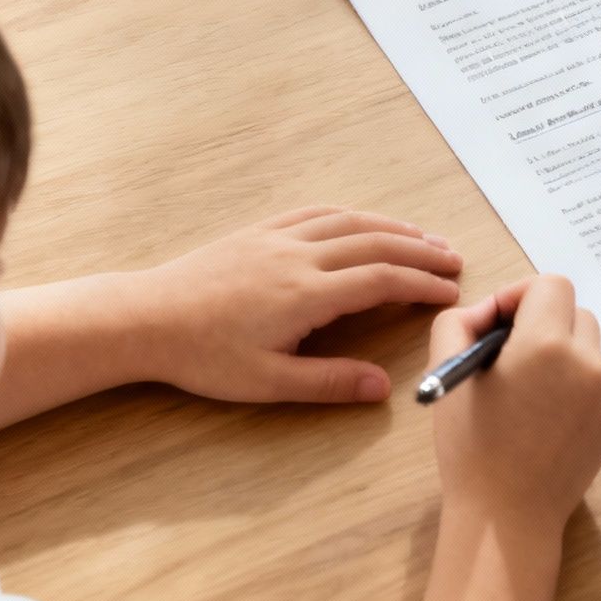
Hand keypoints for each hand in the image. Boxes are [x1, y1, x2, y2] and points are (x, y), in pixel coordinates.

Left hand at [120, 205, 463, 402]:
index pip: (381, 280)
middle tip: (454, 261)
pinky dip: (351, 215)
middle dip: (421, 251)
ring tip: (424, 237)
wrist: (145, 318)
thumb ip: (328, 383)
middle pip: (376, 244)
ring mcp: (278, 239)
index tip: (450, 292)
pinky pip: (316, 213)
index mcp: (306, 294)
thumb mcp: (267, 382)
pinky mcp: (258, 233)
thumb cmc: (203, 356)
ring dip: (393, 228)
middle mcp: (299, 257)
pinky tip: (364, 221)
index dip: (422, 284)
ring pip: (350, 221)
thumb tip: (382, 388)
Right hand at [428, 277, 600, 537]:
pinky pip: (596, 378)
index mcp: (547, 343)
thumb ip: (460, 322)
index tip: (497, 324)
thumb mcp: (446, 373)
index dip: (519, 296)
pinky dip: (572, 381)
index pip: (550, 284)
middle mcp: (587, 361)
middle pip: (573, 311)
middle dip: (540, 321)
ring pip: (587, 344)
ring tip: (525, 386)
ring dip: (559, 350)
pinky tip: (543, 413)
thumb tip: (486, 313)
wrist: (506, 517)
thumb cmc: (471, 446)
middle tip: (507, 353)